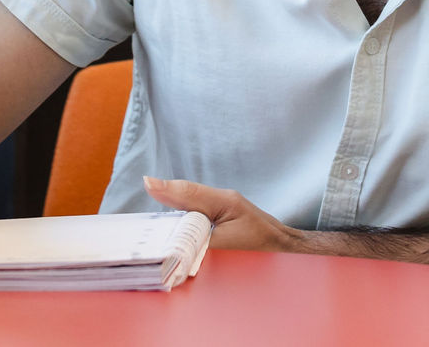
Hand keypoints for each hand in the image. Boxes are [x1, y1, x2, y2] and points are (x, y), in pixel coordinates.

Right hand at [143, 176, 305, 252]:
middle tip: (145, 184)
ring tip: (151, 189)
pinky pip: (197, 206)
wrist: (283, 245)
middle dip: (167, 190)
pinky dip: (182, 206)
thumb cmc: (260, 245)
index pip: (190, 194)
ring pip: (191, 198)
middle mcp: (222, 198)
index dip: (167, 189)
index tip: (147, 182)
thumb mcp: (229, 245)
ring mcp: (221, 203)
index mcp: (224, 202)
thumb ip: (200, 241)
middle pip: (187, 192)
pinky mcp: (221, 212)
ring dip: (172, 196)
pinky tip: (169, 208)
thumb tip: (176, 240)